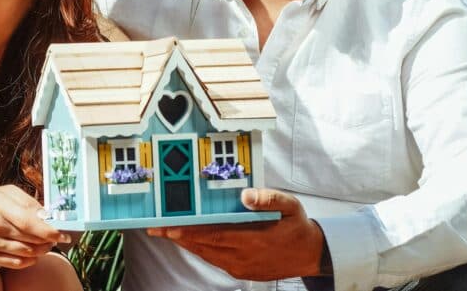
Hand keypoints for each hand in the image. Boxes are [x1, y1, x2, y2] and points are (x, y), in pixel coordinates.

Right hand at [0, 185, 69, 269]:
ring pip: (25, 252)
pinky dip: (29, 260)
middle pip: (29, 238)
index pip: (28, 221)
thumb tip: (49, 215)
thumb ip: (27, 202)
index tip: (63, 233)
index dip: (49, 229)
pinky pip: (16, 263)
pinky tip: (34, 252)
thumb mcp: (4, 193)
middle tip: (59, 237)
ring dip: (41, 250)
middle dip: (48, 240)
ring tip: (47, 244)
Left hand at [147, 188, 323, 280]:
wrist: (311, 255)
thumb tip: (246, 195)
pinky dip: (200, 249)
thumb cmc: (298, 227)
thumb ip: (269, 198)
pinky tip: (190, 240)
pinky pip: (215, 259)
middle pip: (205, 247)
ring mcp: (242, 267)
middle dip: (179, 238)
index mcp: (255, 240)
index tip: (172, 228)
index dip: (192, 233)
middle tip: (156, 228)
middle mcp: (245, 257)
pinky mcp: (242, 271)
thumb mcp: (291, 206)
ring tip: (165, 233)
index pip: (216, 236)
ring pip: (207, 255)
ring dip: (186, 244)